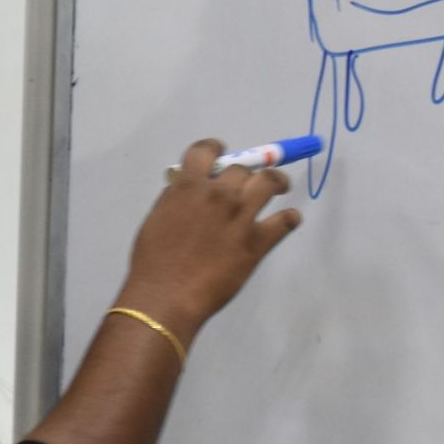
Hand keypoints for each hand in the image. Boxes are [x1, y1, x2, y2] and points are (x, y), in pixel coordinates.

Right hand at [121, 138, 301, 340]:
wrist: (167, 294)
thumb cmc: (153, 261)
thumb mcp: (157, 219)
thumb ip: (176, 200)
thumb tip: (189, 190)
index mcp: (188, 186)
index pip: (205, 151)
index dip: (214, 148)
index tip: (220, 152)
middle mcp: (218, 194)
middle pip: (241, 169)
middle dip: (244, 173)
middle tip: (247, 183)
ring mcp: (241, 216)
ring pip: (270, 182)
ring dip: (277, 181)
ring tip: (280, 187)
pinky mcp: (258, 241)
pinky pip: (285, 221)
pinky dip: (290, 218)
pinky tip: (288, 220)